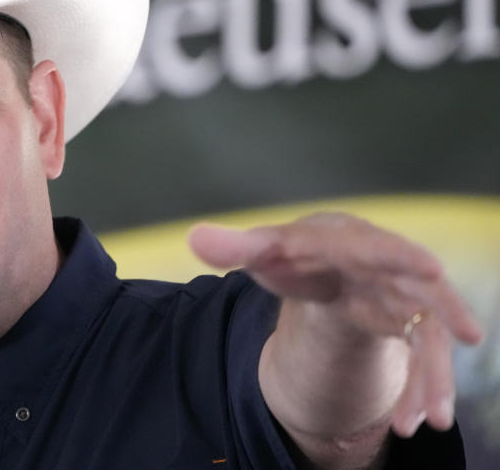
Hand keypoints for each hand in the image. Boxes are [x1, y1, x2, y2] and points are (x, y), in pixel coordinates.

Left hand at [188, 212, 482, 438]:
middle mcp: (386, 267)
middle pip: (420, 288)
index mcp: (348, 242)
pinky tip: (410, 424)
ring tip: (431, 419)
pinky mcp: (410, 328)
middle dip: (443, 308)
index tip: (430, 268)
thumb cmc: (295, 254)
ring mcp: (403, 298)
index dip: (400, 256)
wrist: (325, 264)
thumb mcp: (265, 252)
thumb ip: (234, 247)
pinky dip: (420, 389)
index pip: (375, 246)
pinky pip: (423, 360)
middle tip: (468, 333)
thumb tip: (194, 238)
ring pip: (429, 334)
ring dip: (433, 374)